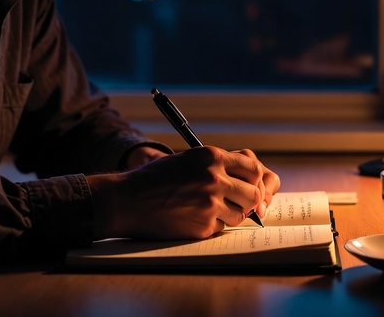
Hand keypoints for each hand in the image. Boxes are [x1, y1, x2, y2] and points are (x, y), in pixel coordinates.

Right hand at [87, 146, 280, 239]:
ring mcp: (210, 204)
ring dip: (231, 214)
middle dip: (249, 200)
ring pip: (240, 214)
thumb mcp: (189, 159)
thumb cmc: (157, 178)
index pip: (253, 168)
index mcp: (212, 157)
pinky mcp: (203, 226)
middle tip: (238, 202)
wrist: (128, 199)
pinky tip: (194, 217)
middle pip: (254, 194)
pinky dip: (212, 225)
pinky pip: (221, 227)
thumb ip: (218, 165)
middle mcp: (215, 178)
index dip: (255, 179)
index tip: (250, 185)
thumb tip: (251, 177)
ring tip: (209, 208)